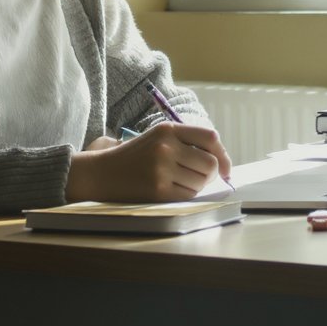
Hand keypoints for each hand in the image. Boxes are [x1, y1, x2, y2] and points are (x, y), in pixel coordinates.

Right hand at [65, 121, 233, 202]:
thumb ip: (187, 143)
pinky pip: (188, 196)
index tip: (225, 168)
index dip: (223, 155)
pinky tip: (170, 191)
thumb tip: (222, 164)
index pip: (210, 137)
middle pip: (210, 164)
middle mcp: (166, 146)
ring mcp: (162, 169)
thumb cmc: (135, 157)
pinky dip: (185, 196)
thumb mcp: (158, 138)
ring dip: (196, 186)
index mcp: (168, 129)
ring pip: (201, 182)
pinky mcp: (158, 190)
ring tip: (177, 182)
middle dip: (210, 175)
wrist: (101, 174)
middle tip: (198, 178)